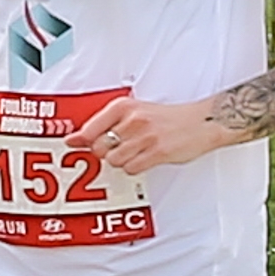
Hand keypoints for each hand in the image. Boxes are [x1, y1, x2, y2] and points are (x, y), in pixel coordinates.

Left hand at [81, 91, 220, 180]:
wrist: (201, 122)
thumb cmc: (168, 118)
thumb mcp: (136, 112)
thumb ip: (106, 124)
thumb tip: (76, 139)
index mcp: (124, 107)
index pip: (90, 128)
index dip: (81, 140)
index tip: (73, 144)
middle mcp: (132, 120)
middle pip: (99, 148)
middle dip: (106, 152)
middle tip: (120, 148)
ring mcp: (145, 136)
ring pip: (114, 161)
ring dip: (122, 161)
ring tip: (136, 152)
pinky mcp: (157, 152)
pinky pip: (131, 168)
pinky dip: (135, 167)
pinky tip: (145, 158)